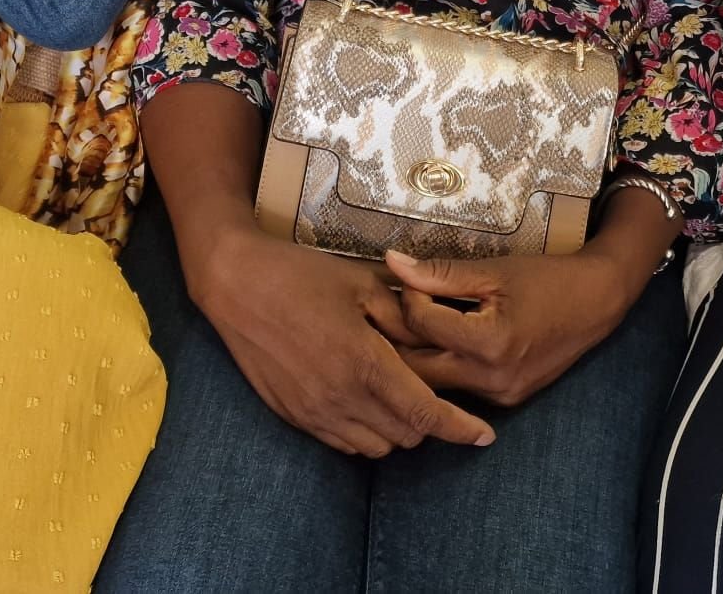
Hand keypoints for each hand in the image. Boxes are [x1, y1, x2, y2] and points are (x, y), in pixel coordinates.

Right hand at [189, 225, 496, 456]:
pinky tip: (363, 399)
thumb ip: (404, 318)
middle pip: (405, 436)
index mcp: (364, 364)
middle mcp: (341, 398)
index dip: (461, 429)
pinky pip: (342, 443)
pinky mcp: (293, 416)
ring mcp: (314, 412)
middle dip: (428, 421)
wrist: (235, 284)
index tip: (486, 435)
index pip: (426, 414)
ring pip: (375, 447)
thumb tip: (438, 341)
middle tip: (431, 389)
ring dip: (396, 429)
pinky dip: (364, 431)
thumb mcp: (362, 284)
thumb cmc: (301, 275)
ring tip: (396, 393)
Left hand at [384, 248, 633, 407]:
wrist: (596, 302)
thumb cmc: (546, 280)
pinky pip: (460, 388)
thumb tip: (393, 264)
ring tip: (409, 326)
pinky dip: (444, 367)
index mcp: (489, 343)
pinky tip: (440, 344)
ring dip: (418, 357)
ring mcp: (500, 396)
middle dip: (398, 339)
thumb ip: (440, 273)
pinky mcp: (506, 401)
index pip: (423, 325)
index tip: (409, 278)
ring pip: (436, 385)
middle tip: (390, 311)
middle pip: (418, 370)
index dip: (408, 297)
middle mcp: (491, 379)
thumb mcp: (494, 271)